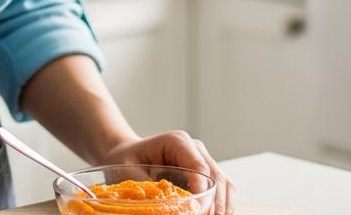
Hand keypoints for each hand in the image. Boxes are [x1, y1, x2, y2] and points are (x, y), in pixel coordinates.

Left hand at [101, 131, 234, 214]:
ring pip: (225, 184)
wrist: (127, 155)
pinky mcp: (206, 175)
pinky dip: (222, 206)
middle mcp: (195, 149)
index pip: (200, 167)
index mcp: (178, 142)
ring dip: (222, 206)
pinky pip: (223, 191)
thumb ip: (147, 189)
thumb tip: (163, 207)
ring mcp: (203, 161)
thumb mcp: (129, 172)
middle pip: (217, 178)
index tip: (199, 210)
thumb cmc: (126, 161)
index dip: (204, 192)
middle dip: (215, 204)